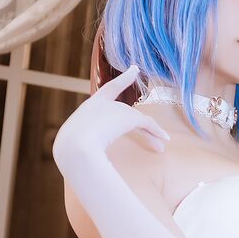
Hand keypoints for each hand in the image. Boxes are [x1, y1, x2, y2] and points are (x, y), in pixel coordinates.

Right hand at [52, 64, 168, 171]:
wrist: (74, 147)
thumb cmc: (72, 152)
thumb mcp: (80, 150)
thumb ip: (88, 151)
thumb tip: (85, 168)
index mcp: (88, 110)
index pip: (108, 91)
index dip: (123, 80)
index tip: (134, 69)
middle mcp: (102, 104)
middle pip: (126, 114)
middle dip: (138, 122)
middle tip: (152, 109)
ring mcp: (114, 108)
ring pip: (137, 120)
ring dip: (150, 134)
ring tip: (161, 146)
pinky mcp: (127, 117)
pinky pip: (145, 124)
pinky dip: (155, 131)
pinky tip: (166, 139)